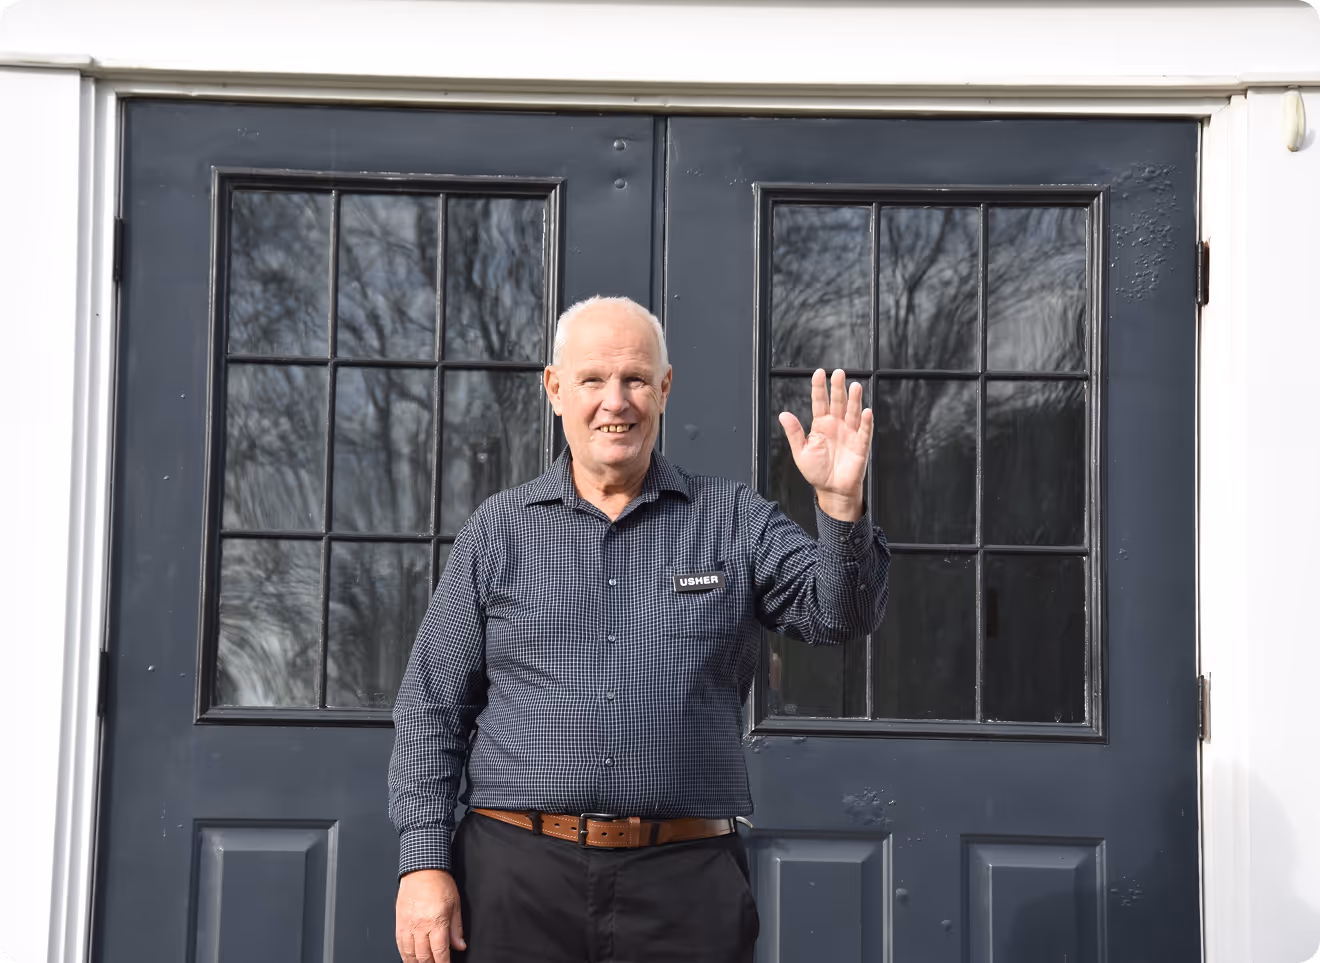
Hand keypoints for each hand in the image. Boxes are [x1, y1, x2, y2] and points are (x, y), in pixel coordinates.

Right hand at [396, 869, 465, 962]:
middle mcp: (420, 926)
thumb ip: (456, 928)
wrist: (421, 869)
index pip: (440, 952)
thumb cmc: (439, 882)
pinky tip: (410, 958)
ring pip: (410, 954)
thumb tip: (459, 945)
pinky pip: (400, 945)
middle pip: (424, 956)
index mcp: (436, 921)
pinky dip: (405, 955)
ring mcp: (407, 925)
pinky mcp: (399, 923)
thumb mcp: (455, 904)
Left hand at [777, 369, 872, 520]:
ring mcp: (850, 434)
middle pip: (838, 403)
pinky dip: (865, 422)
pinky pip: (864, 432)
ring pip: (853, 413)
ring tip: (855, 387)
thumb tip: (783, 414)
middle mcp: (837, 425)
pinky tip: (866, 412)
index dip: (819, 388)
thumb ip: (794, 433)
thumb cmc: (817, 472)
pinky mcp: (860, 446)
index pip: (820, 402)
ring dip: (854, 400)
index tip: (818, 373)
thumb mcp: (800, 452)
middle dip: (838, 388)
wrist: (831, 491)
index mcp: (821, 425)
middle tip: (839, 373)